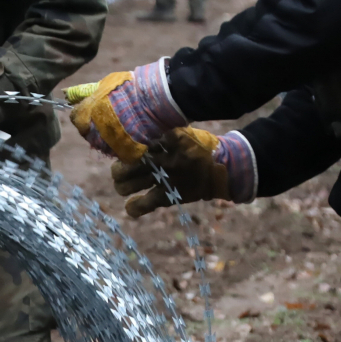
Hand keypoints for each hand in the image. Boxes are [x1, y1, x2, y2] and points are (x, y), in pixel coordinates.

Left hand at [65, 60, 184, 160]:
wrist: (155, 99)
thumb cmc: (131, 87)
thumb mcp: (106, 84)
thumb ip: (86, 92)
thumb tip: (66, 94)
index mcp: (88, 111)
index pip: (76, 117)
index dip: (84, 114)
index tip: (92, 112)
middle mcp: (95, 129)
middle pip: (87, 133)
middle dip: (94, 127)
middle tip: (108, 120)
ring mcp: (109, 142)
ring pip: (100, 145)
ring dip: (105, 138)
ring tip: (118, 129)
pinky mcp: (123, 151)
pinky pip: (115, 152)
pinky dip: (118, 146)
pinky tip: (126, 137)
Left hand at [110, 127, 255, 217]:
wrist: (222, 167)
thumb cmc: (198, 148)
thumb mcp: (180, 133)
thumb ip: (160, 136)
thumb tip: (135, 137)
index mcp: (163, 141)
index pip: (132, 144)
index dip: (122, 149)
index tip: (122, 152)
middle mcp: (160, 158)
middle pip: (127, 164)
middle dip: (118, 169)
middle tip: (119, 171)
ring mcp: (163, 178)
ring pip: (129, 184)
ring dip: (122, 186)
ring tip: (122, 186)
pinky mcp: (169, 195)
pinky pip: (146, 203)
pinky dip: (135, 207)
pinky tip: (130, 207)